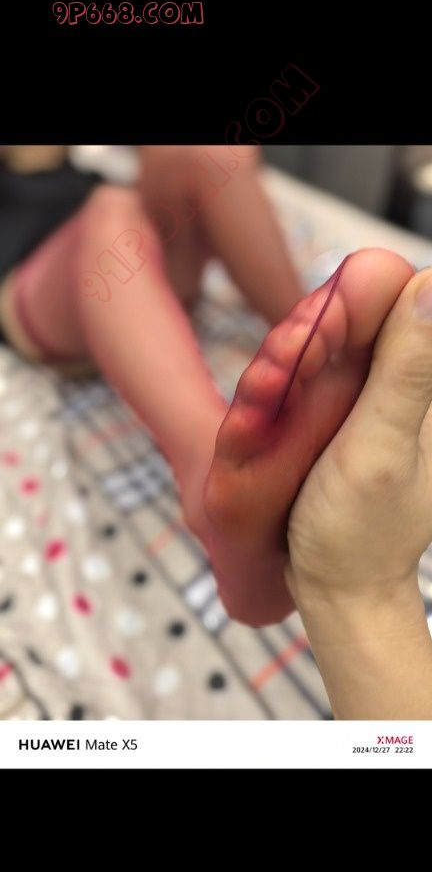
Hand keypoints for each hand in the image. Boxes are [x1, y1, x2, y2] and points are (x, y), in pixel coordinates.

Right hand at [285, 266, 431, 610]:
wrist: (336, 587)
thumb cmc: (358, 531)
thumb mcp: (380, 450)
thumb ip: (406, 373)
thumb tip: (429, 284)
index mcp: (429, 394)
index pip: (410, 304)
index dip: (364, 297)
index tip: (321, 326)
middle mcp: (409, 391)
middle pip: (371, 317)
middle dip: (326, 322)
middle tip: (291, 353)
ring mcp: (377, 402)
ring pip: (343, 341)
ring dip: (304, 346)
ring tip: (277, 375)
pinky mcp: (349, 415)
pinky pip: (323, 371)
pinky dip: (297, 370)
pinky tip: (275, 385)